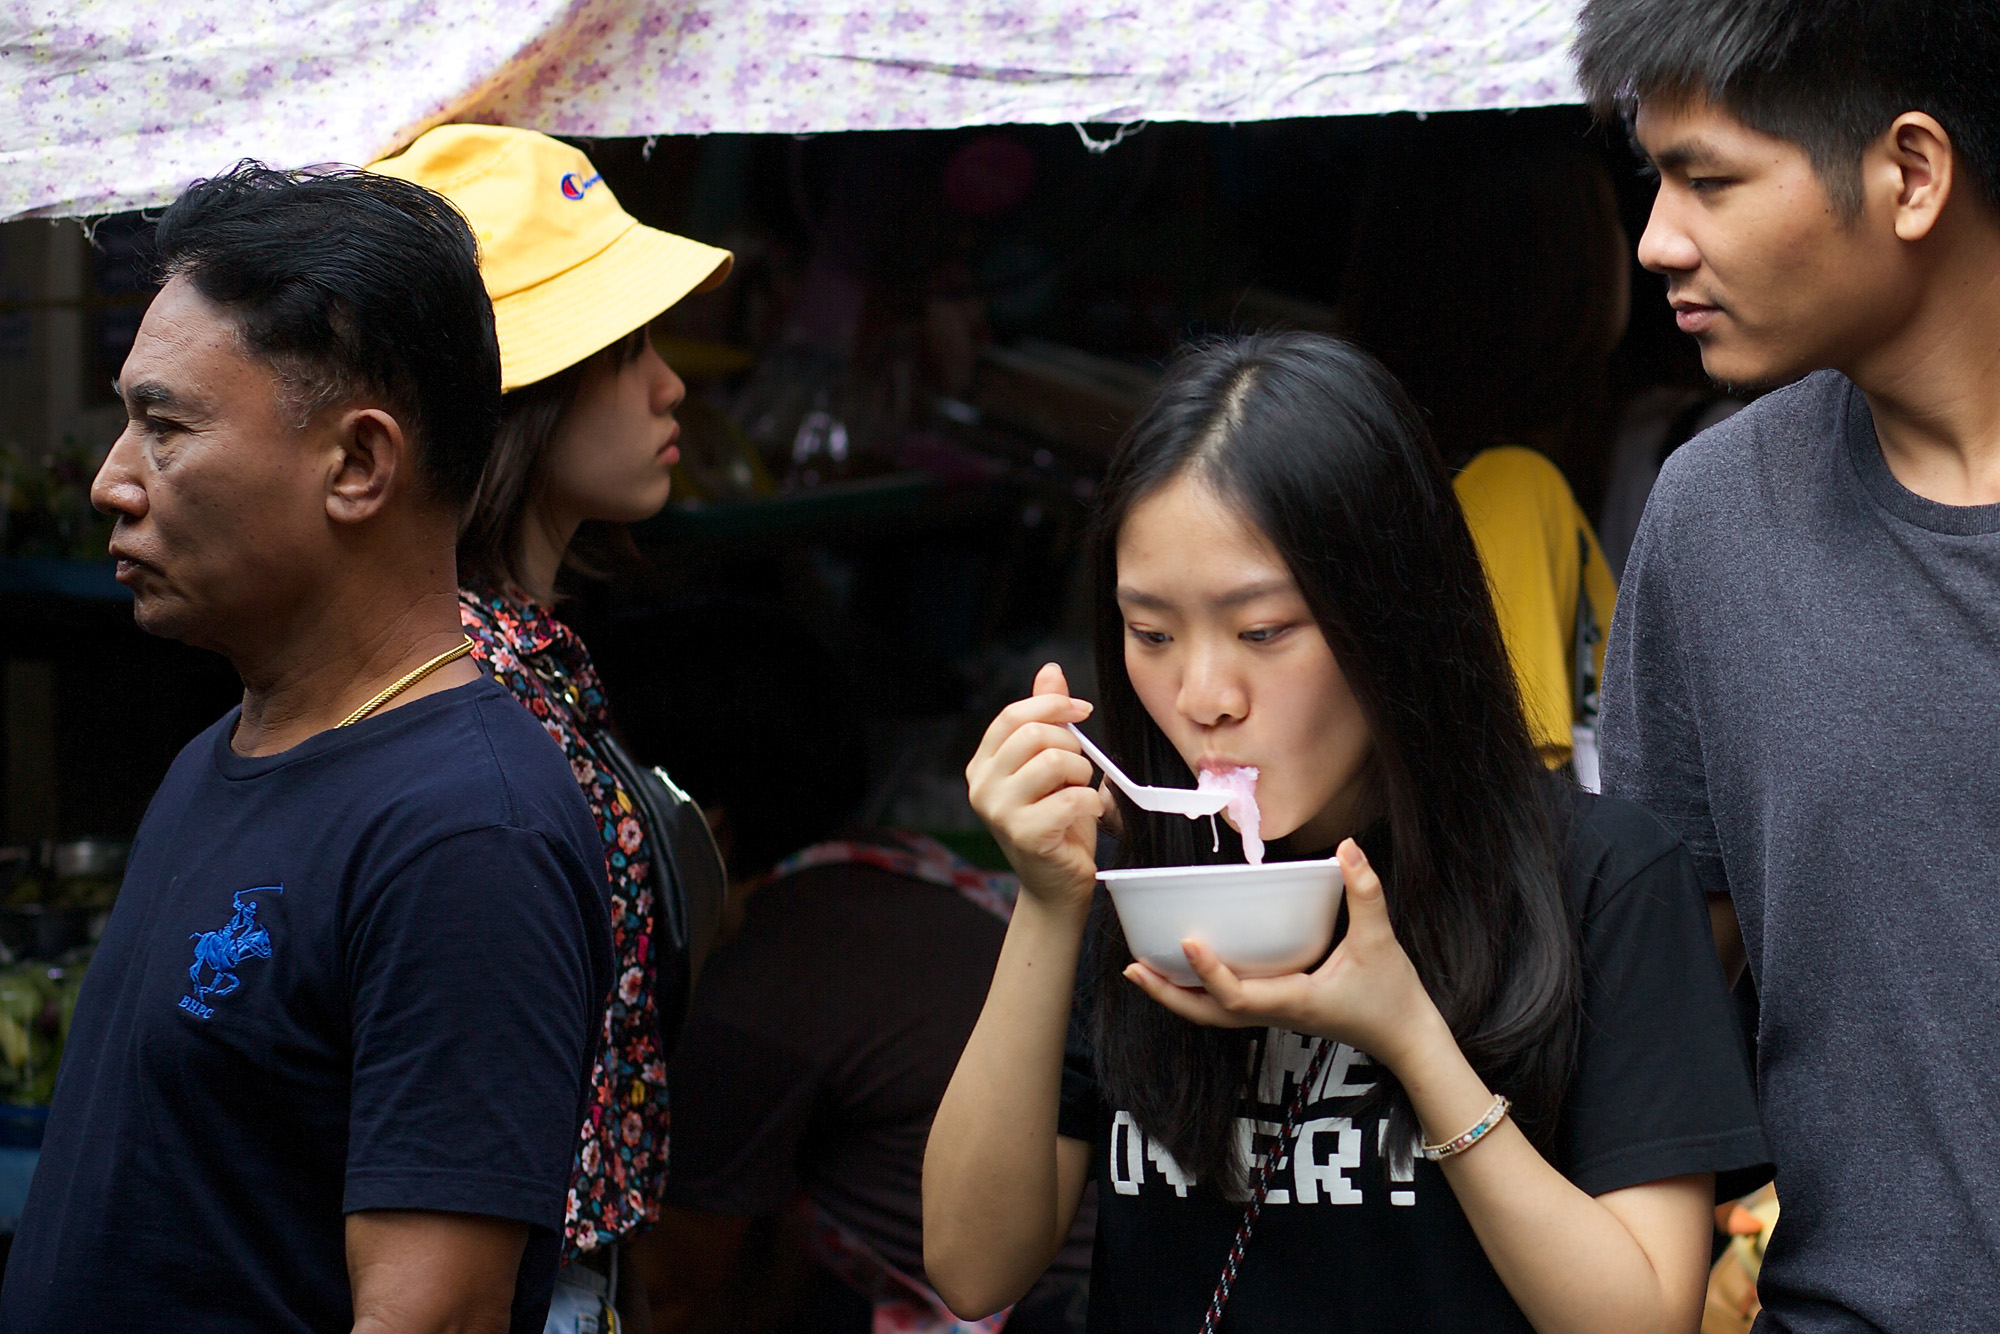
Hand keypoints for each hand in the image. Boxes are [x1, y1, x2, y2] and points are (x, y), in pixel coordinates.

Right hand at [966, 663, 1105, 916]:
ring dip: (1081, 774)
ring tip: (1080, 793)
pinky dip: (1091, 803)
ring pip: (1053, 761)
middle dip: (1070, 746)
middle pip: (1033, 734)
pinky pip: (1070, 798)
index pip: (1012, 716)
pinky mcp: (1024, 835)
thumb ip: (1046, 719)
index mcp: (983, 765)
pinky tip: (1088, 815)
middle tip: (1079, 771)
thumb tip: (1050, 671)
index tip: (1082, 711)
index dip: (1051, 706)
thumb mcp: (1051, 765)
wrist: (1057, 884)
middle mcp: (981, 787)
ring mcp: (999, 812)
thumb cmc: (1057, 822)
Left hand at [1122, 839, 1444, 1071]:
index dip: (1209, 973)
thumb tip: (1349, 849)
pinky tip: (1183, 969)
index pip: (1238, 996)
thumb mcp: (1380, 941)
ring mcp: (1274, 1015)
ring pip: (1213, 1014)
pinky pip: (1228, 1006)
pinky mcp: (1278, 1008)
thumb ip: (1365, 893)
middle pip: (1208, 1015)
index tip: (1187, 942)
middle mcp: (1275, 1014)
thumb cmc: (1393, 996)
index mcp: (1293, 1002)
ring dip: (1176, 995)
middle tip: (1132, 969)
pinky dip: (1199, 992)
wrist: (1406, 1036)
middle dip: (1168, 995)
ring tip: (1141, 970)